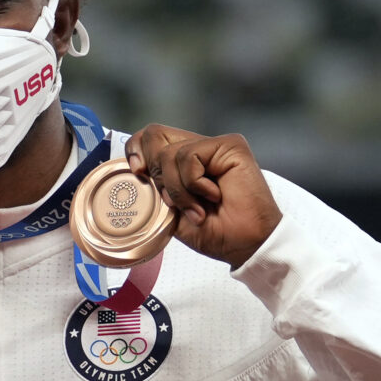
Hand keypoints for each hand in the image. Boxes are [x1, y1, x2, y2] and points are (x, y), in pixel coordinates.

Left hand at [125, 125, 282, 266]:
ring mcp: (214, 145)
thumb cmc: (214, 231)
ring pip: (169, 153)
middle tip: (174, 203)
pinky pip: (190, 157)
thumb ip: (155, 188)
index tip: (139, 173)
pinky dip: (194, 184)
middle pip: (154, 135)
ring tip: (198, 208)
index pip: (148, 138)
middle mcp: (198, 149)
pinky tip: (214, 196)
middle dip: (157, 176)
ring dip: (178, 190)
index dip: (135, 150)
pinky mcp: (230, 145)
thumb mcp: (171, 212)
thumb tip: (136, 169)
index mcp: (182, 162)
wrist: (245, 244)